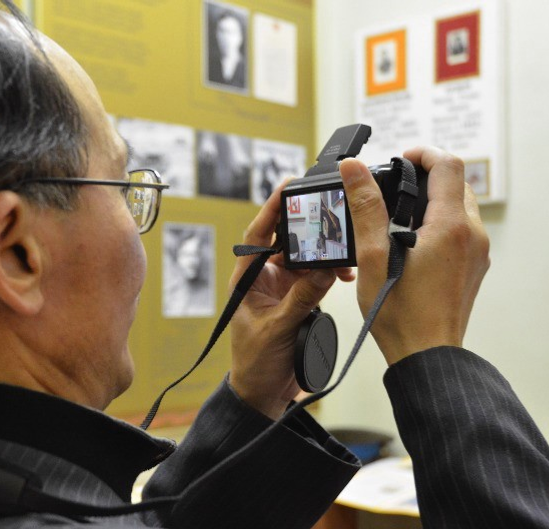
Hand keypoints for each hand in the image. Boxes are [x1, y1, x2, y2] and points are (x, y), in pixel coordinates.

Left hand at [228, 181, 353, 419]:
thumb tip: (325, 269)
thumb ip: (301, 299)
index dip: (270, 209)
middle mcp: (264, 279)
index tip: (286, 186)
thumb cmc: (255, 362)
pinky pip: (316, 278)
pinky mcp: (298, 300)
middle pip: (286, 241)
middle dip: (307, 228)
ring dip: (323, 254)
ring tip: (342, 253)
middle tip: (329, 214)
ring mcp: (283, 289)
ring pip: (305, 258)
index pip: (256, 236)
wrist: (263, 393)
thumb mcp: (278, 328)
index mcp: (248, 279)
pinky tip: (342, 275)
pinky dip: (330, 274)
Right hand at [339, 147, 489, 364]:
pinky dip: (439, 223)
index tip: (400, 158)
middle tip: (393, 185)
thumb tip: (354, 169)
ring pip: (460, 207)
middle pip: (457, 184)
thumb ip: (365, 207)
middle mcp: (472, 235)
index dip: (423, 153)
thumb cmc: (400, 314)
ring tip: (397, 215)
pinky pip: (461, 231)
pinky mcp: (473, 267)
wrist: (426, 354)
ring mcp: (477, 253)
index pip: (448, 165)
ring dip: (433, 200)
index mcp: (450, 226)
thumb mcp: (373, 256)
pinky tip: (410, 242)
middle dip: (426, 176)